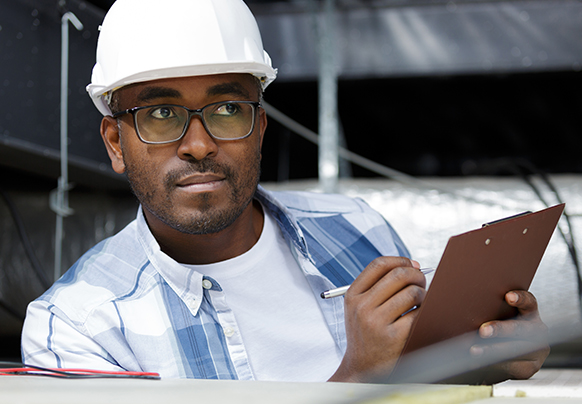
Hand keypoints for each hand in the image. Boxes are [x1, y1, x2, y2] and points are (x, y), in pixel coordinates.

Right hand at [328, 256, 426, 382]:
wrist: (362, 369)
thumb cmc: (366, 334)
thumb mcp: (359, 308)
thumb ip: (377, 286)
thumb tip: (411, 265)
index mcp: (353, 295)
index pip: (379, 265)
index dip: (400, 260)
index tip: (412, 264)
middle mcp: (362, 307)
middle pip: (398, 275)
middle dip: (417, 275)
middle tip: (422, 282)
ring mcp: (377, 322)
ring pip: (412, 293)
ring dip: (423, 294)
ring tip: (421, 302)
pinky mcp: (393, 337)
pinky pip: (418, 314)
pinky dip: (424, 312)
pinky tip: (420, 316)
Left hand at [470, 290, 549, 382]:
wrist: (501, 359)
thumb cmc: (496, 332)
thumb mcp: (497, 318)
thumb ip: (490, 311)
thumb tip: (464, 306)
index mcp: (529, 313)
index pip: (529, 302)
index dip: (520, 299)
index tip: (508, 296)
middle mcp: (536, 330)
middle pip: (520, 327)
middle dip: (500, 328)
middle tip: (483, 330)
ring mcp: (536, 350)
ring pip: (514, 349)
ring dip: (493, 349)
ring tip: (475, 350)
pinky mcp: (530, 368)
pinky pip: (511, 365)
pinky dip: (493, 363)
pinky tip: (478, 362)